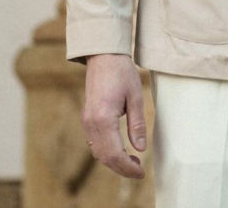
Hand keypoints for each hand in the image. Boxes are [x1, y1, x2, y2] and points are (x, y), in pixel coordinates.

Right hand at [81, 53, 146, 178]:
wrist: (103, 55)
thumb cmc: (121, 72)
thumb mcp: (136, 96)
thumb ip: (137, 124)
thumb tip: (140, 149)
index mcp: (103, 118)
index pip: (114, 154)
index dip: (127, 168)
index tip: (141, 172)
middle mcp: (91, 123)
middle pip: (104, 157)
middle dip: (121, 168)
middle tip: (139, 170)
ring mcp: (86, 121)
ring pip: (97, 152)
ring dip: (114, 161)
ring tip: (132, 161)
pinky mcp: (86, 117)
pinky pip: (94, 143)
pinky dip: (106, 151)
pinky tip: (120, 149)